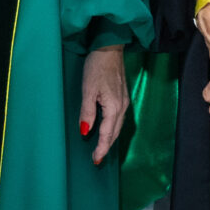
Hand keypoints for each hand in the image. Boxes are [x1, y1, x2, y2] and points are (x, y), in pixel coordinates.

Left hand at [80, 46, 128, 163]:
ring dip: (111, 138)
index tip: (95, 160)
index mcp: (114, 107)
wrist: (110, 48)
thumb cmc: (96, 67)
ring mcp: (124, 101)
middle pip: (115, 132)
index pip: (107, 134)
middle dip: (107, 146)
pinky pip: (119, 118)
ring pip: (118, 126)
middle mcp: (122, 107)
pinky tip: (108, 129)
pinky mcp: (123, 96)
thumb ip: (87, 112)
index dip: (101, 148)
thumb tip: (85, 132)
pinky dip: (113, 128)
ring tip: (102, 148)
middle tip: (97, 159)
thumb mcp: (87, 90)